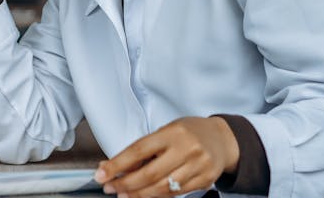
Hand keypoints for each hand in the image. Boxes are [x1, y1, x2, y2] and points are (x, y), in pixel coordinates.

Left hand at [93, 117, 238, 196]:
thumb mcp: (166, 131)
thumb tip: (113, 166)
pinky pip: (176, 193)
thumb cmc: (189, 132)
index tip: (101, 174)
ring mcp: (198, 166)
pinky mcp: (205, 180)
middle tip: (110, 187)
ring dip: (139, 194)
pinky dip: (157, 196)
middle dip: (125, 184)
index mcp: (172, 132)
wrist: (222, 139)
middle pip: (149, 174)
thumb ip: (143, 149)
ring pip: (162, 188)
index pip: (138, 150)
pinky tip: (145, 194)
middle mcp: (186, 149)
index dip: (117, 165)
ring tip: (124, 194)